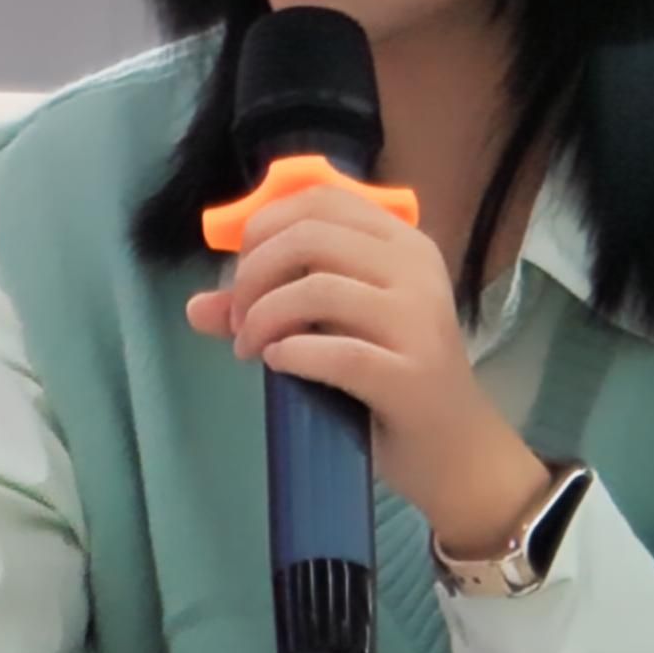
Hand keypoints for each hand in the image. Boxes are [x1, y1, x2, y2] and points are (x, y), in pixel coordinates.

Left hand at [186, 183, 550, 553]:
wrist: (457, 451)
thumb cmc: (394, 380)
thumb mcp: (338, 330)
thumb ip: (274, 307)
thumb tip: (196, 307)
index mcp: (403, 244)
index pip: (320, 200)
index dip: (263, 227)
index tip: (242, 272)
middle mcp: (416, 270)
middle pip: (310, 237)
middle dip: (254, 274)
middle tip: (240, 319)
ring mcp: (418, 321)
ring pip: (317, 289)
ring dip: (264, 318)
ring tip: (252, 348)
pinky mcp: (411, 376)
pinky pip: (337, 353)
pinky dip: (292, 354)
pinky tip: (279, 364)